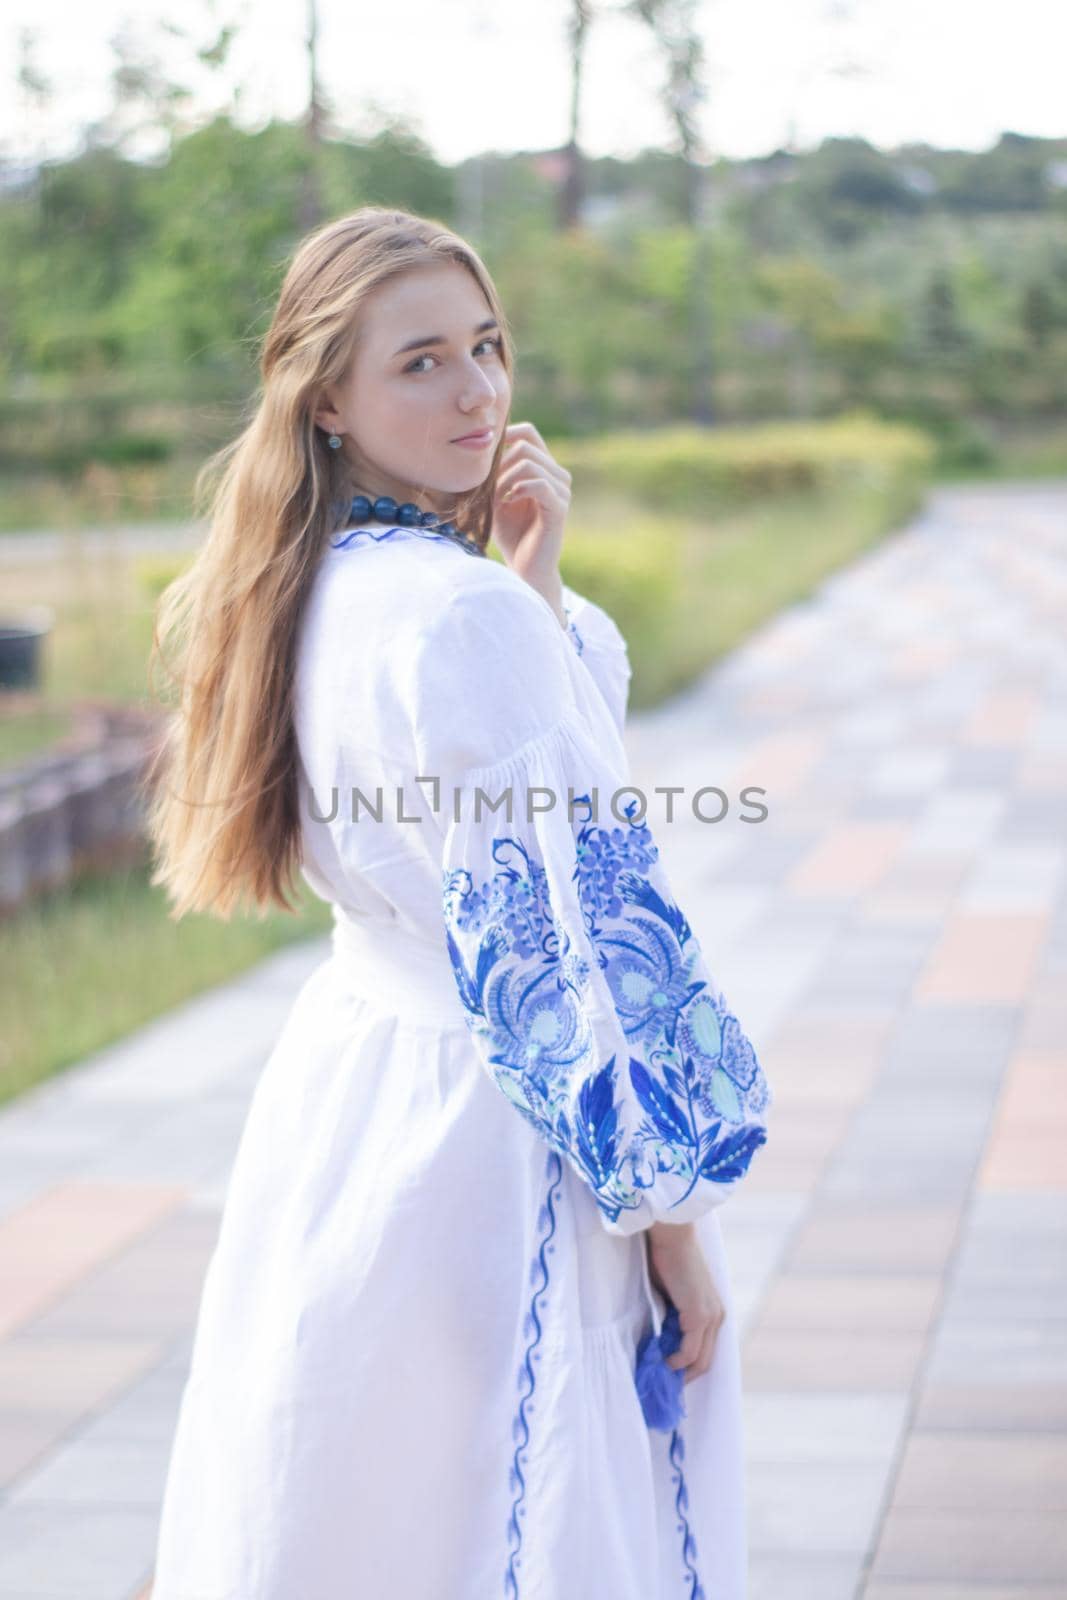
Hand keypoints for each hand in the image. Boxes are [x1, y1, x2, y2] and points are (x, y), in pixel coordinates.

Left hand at [490, 421, 571, 594]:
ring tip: (497, 499)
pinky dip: (517, 488)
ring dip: (505, 479)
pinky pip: (539, 483)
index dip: (505, 435)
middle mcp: (558, 476)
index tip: (486, 458)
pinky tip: (507, 502)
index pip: (528, 433)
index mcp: (544, 468)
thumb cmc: (510, 533)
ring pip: (530, 463)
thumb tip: (481, 445)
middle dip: (500, 464)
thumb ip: (495, 471)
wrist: (525, 568)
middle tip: (489, 489)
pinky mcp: (560, 508)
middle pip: (526, 446)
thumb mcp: (497, 495)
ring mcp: (562, 491)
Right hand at [645, 1224, 724, 1385]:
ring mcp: (710, 1317)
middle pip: (706, 1362)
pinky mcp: (699, 1316)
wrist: (672, 1236)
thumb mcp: (671, 1295)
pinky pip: (689, 1351)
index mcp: (713, 1311)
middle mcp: (717, 1317)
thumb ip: (672, 1317)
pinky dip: (676, 1361)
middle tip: (663, 1383)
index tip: (668, 1375)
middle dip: (685, 1377)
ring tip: (659, 1375)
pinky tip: (662, 1360)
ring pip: (700, 1360)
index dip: (688, 1367)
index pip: (706, 1351)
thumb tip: (662, 1343)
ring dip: (680, 1372)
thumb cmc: (667, 1259)